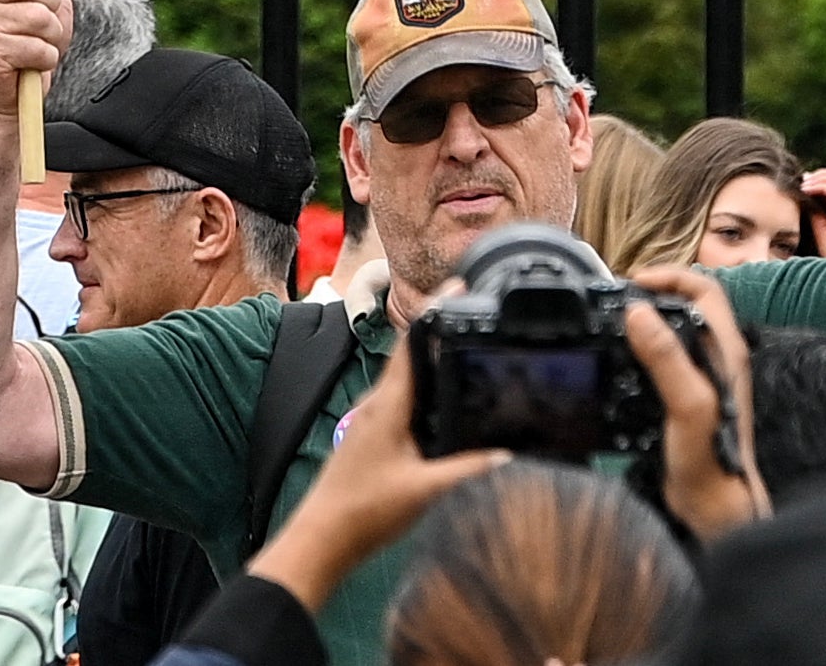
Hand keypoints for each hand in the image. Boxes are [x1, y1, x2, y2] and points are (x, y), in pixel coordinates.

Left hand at [246, 336, 502, 613]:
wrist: (321, 538)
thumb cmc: (366, 511)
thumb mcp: (425, 489)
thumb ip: (466, 468)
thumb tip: (504, 454)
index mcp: (388, 405)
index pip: (411, 345)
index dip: (435, 313)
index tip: (457, 287)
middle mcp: (375, 404)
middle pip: (409, 358)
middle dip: (438, 335)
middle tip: (471, 318)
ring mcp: (368, 419)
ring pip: (403, 381)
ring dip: (428, 365)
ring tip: (461, 354)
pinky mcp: (366, 436)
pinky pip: (397, 401)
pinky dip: (419, 393)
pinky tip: (437, 407)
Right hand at [621, 266, 768, 538]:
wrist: (714, 506)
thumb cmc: (710, 460)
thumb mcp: (688, 403)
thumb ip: (667, 357)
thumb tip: (638, 312)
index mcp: (725, 350)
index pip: (704, 289)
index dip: (670, 277)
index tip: (633, 282)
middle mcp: (718, 358)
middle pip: (689, 305)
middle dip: (655, 293)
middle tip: (619, 299)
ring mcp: (704, 378)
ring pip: (676, 331)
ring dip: (649, 320)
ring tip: (615, 323)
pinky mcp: (687, 398)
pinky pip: (665, 358)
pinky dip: (644, 348)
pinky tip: (622, 360)